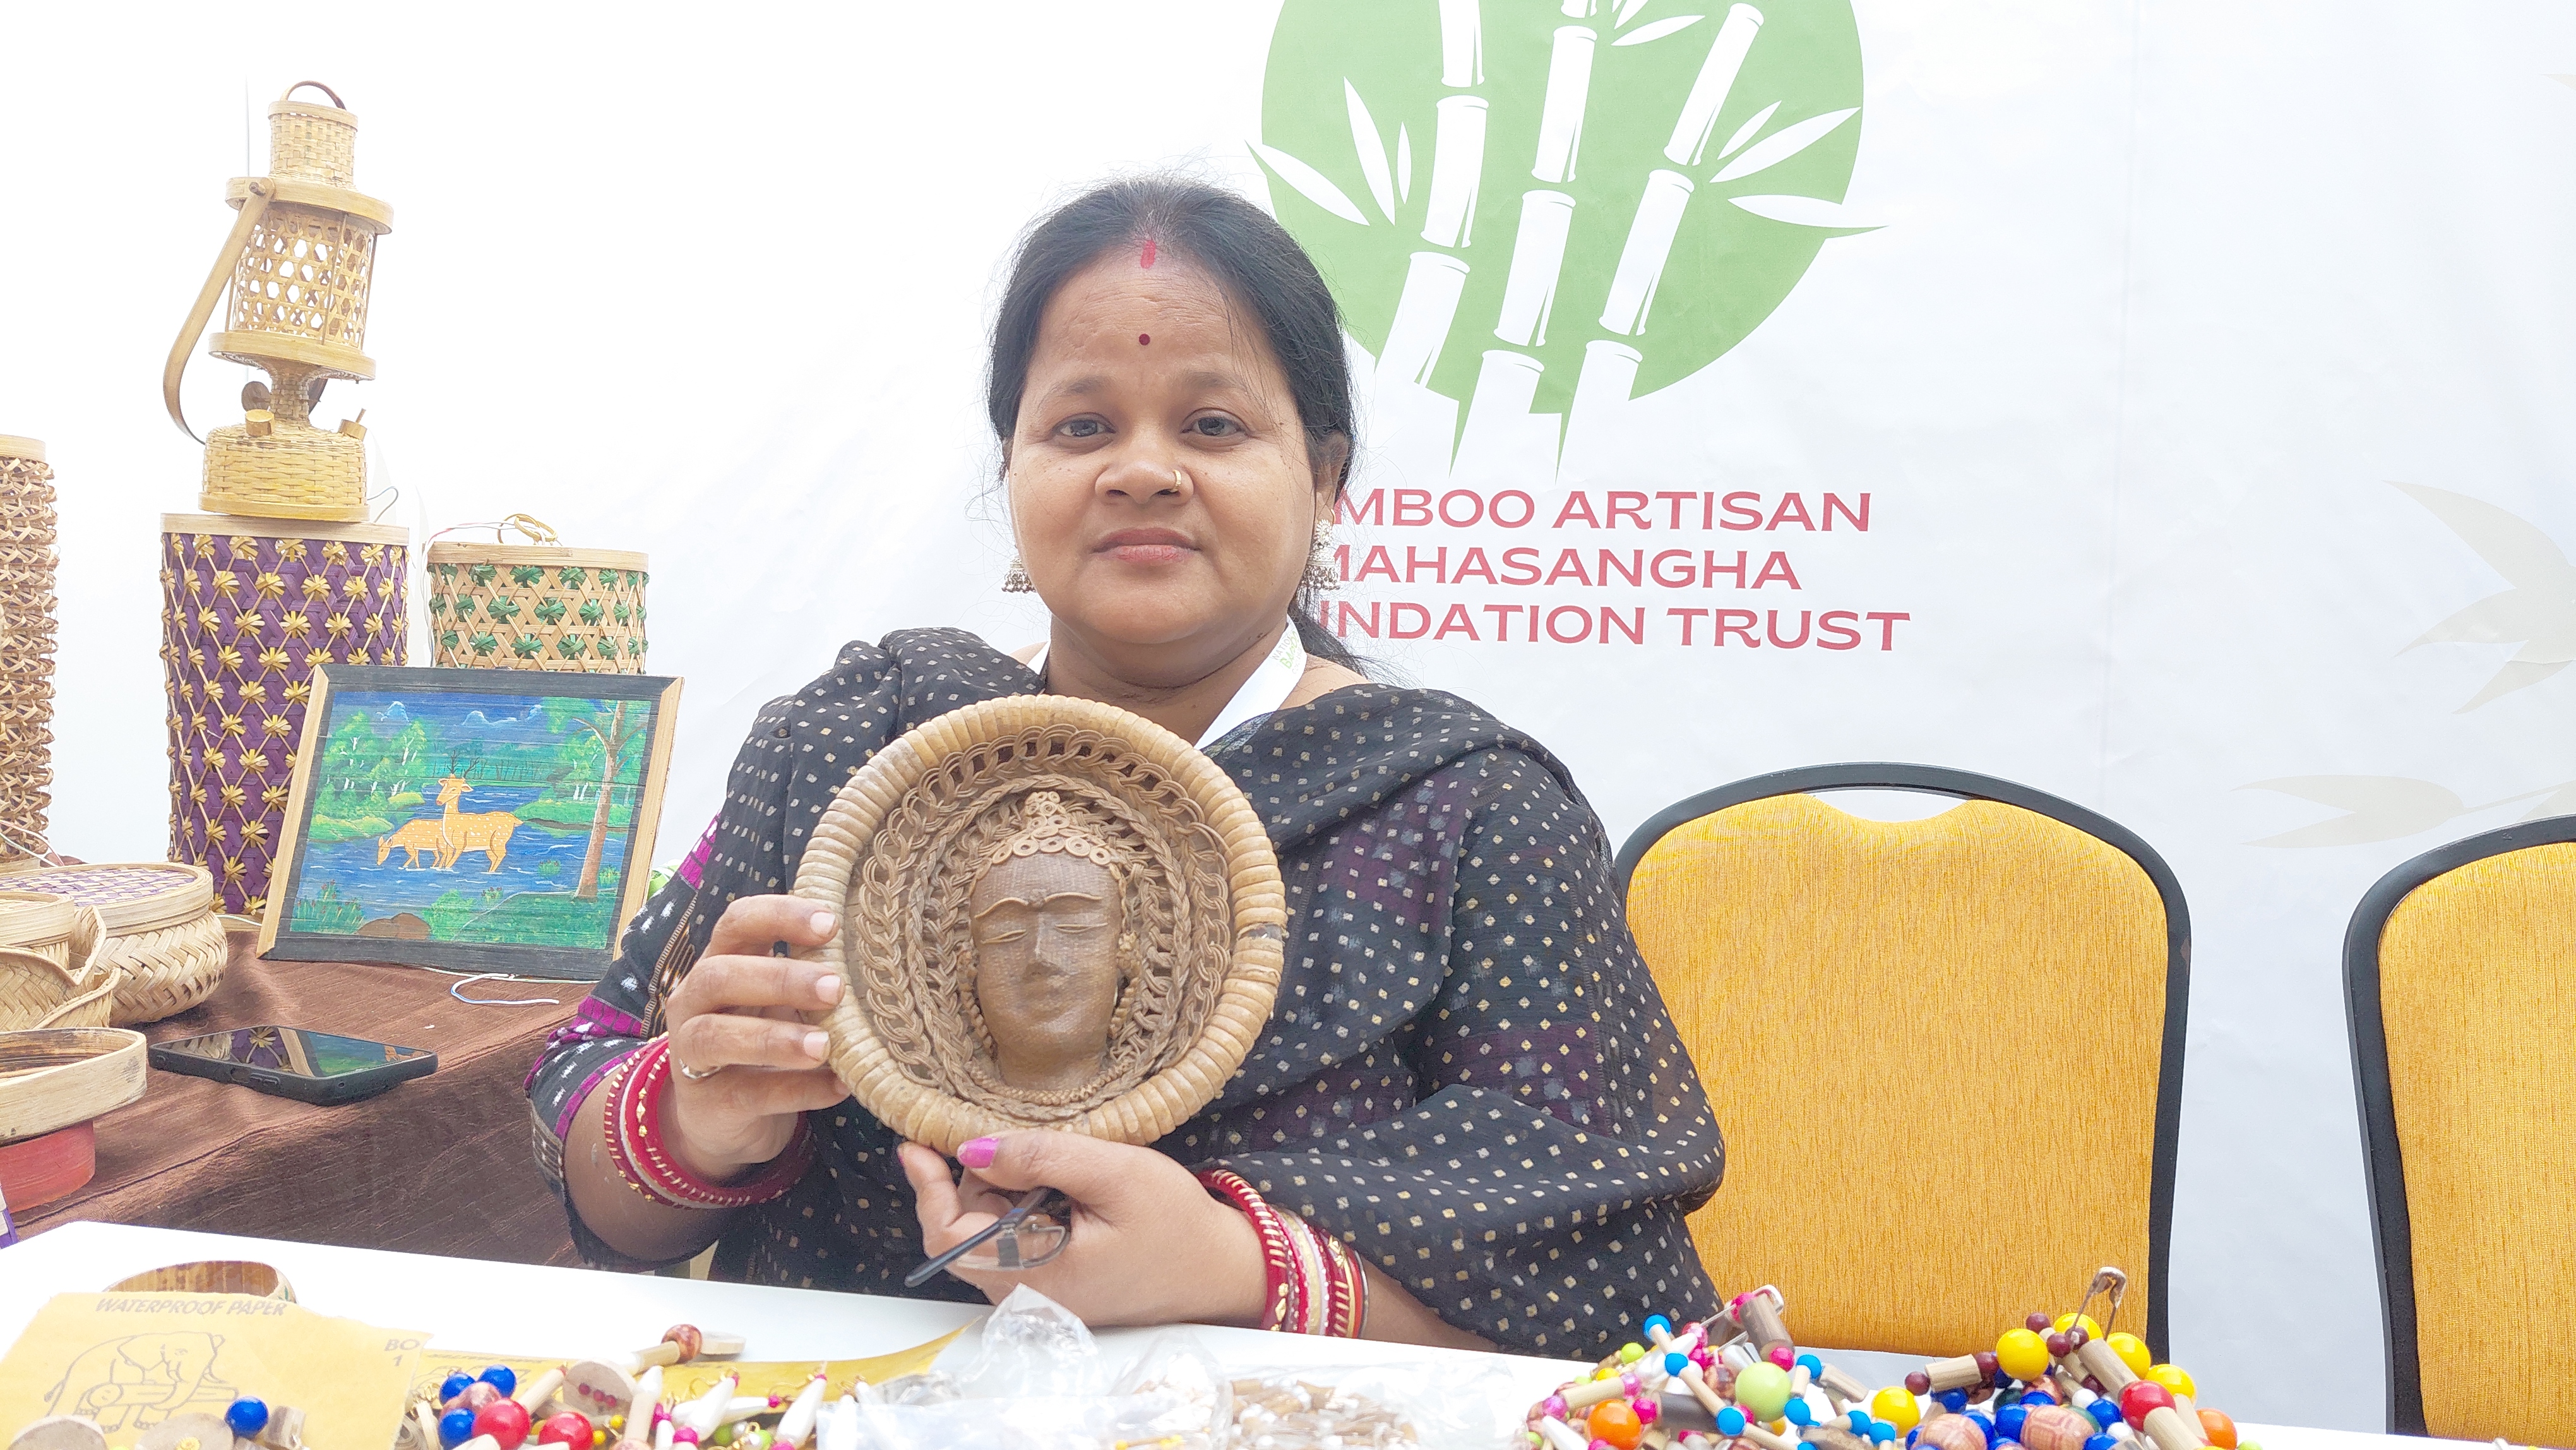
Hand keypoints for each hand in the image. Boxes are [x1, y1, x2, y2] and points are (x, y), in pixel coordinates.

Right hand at [662, 895, 850, 1180]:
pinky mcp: (706, 1104)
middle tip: (834, 989)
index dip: (778, 916)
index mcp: (721, 963)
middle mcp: (694, 1002)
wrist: (723, 1116)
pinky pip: (746, 1094)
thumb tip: (886, 968)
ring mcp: (689, 1054)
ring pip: (714, 1036)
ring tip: (824, 1045)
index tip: (830, 925)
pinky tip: (839, 1087)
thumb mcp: (784, 1004)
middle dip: (779, 979)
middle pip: (719, 975)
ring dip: (773, 1038)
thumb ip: (814, 981)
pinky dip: (797, 1090)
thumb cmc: (764, 1041)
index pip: (737, 923)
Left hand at [898, 1134, 1266, 1327]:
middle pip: (964, 1232)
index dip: (927, 1188)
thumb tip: (972, 1147)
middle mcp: (1027, 1294)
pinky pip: (1014, 1242)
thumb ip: (1041, 1157)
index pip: (950, 1236)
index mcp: (1033, 1275)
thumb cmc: (1175, 1224)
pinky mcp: (1055, 1284)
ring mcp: (1040, 1293)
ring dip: (1002, 1191)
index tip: (914, 1144)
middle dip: (977, 1180)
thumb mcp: (1114, 1174)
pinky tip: (1056, 1183)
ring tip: (1050, 1160)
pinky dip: (1021, 1206)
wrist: (1222, 1269)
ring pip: (988, 1235)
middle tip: (1016, 1138)